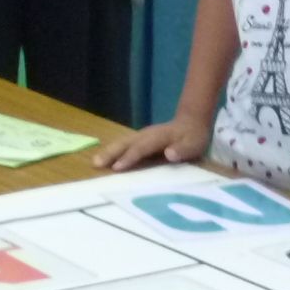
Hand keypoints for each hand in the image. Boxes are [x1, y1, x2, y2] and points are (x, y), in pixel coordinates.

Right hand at [97, 115, 213, 172]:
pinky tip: (104, 160)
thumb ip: (182, 149)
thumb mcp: (194, 144)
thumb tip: (169, 154)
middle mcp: (146, 134)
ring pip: (122, 142)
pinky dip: (113, 151)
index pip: (142, 147)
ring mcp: (141, 136)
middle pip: (126, 142)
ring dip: (109, 152)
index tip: (117, 167)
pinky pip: (124, 145)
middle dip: (112, 153)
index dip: (130, 157)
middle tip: (97, 163)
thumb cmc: (193, 137)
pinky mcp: (139, 140)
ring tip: (95, 162)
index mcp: (159, 136)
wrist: (191, 122)